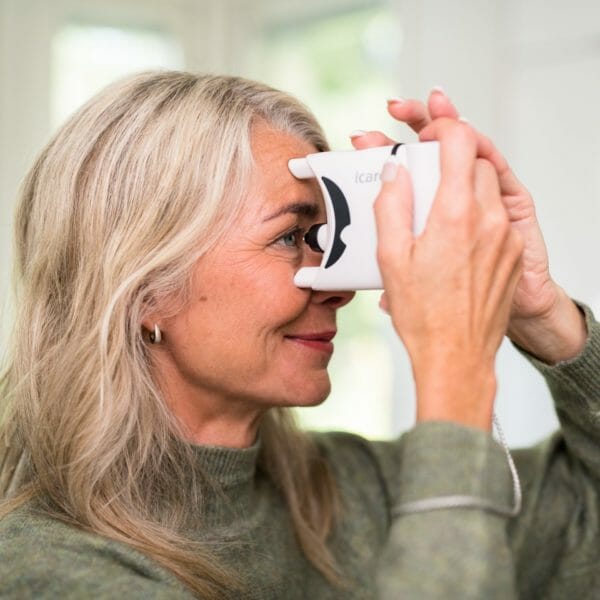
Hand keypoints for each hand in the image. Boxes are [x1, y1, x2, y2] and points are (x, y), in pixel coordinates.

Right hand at [354, 89, 586, 362]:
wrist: (457, 355)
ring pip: (488, 189)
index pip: (461, 142)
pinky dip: (476, 213)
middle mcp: (489, 219)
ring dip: (464, 187)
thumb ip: (391, 206)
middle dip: (451, 159)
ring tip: (435, 212)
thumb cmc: (423, 314)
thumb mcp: (391, 258)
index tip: (427, 132)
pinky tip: (452, 239)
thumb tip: (394, 172)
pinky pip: (496, 216)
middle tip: (424, 175)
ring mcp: (505, 237)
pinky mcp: (512, 254)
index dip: (443, 126)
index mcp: (456, 215)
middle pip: (476, 162)